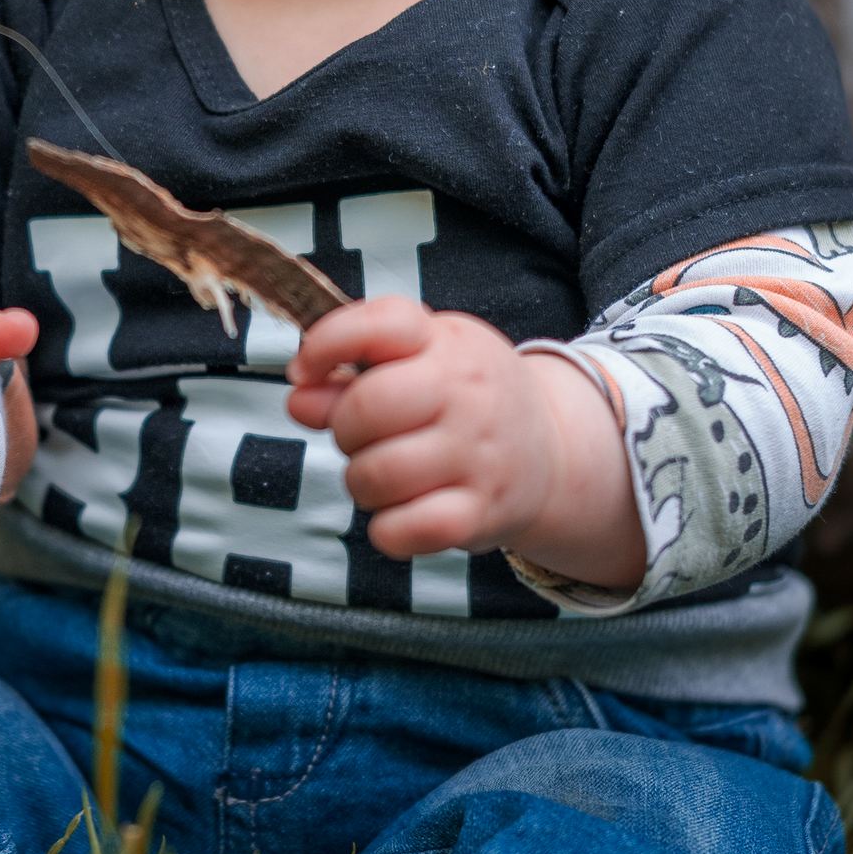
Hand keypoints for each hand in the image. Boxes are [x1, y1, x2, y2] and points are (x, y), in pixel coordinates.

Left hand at [287, 299, 644, 590]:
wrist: (553, 450)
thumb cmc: (467, 400)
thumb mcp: (420, 364)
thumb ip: (352, 375)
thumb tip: (299, 397)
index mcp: (448, 343)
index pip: (382, 323)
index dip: (327, 343)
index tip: (305, 369)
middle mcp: (468, 394)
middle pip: (368, 406)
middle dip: (344, 428)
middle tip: (361, 436)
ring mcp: (478, 455)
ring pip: (375, 474)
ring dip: (361, 481)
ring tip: (384, 474)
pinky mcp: (480, 513)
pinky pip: (404, 530)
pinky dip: (388, 529)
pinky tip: (401, 514)